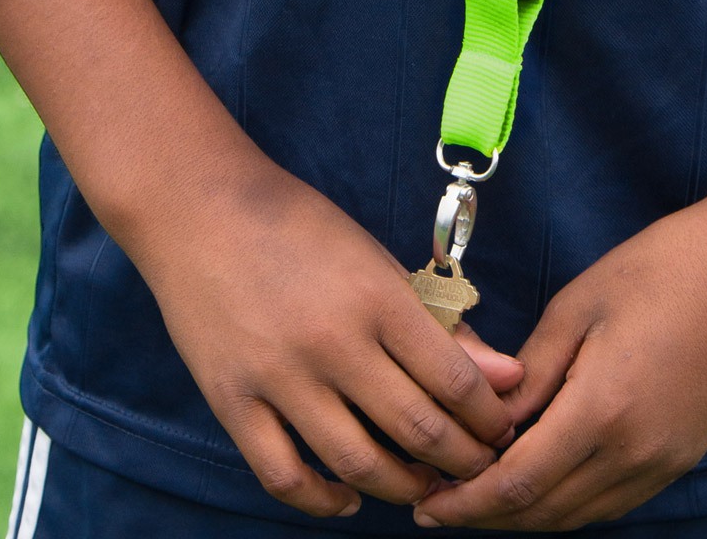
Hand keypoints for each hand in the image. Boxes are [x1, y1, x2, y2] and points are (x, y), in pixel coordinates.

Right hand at [128, 158, 524, 518]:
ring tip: (425, 486)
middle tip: (478, 468)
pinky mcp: (233, 400)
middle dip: (463, 460)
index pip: (455, 380)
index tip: (500, 429)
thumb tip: (507, 375)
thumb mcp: (376, 261)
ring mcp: (279, 375)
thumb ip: (439, 323)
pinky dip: (324, 501)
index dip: (489, 418)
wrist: (200, 206)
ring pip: (359, 463)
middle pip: (418, 429)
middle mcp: (332, 341)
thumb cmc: (297, 226)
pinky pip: (284, 476)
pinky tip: (349, 497)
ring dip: (404, 487)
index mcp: (377, 297)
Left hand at [411, 200, 706, 530]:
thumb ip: (531, 371)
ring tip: (481, 494)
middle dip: (486, 515)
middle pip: (545, 511)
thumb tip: (490, 419)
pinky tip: (542, 477)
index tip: (426, 507)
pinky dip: (570, 501)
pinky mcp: (682, 455)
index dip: (466, 504)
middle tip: (439, 503)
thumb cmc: (663, 268)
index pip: (518, 484)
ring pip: (580, 514)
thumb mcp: (580, 305)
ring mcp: (665, 460)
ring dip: (527, 513)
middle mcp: (636, 452)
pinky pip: (614, 500)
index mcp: (602, 410)